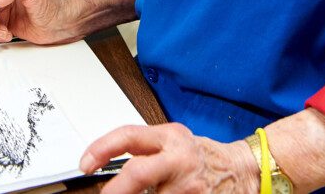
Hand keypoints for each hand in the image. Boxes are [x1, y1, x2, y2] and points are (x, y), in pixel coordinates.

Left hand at [80, 123, 259, 192]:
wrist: (238, 171)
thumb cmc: (200, 156)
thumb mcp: (171, 141)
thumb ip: (145, 149)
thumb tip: (107, 166)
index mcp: (168, 137)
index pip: (128, 136)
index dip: (101, 148)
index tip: (85, 164)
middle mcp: (178, 159)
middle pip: (137, 173)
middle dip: (116, 190)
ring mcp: (187, 185)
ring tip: (150, 192)